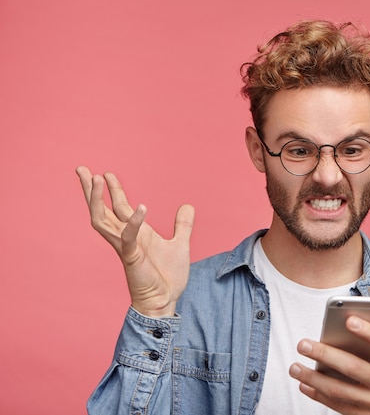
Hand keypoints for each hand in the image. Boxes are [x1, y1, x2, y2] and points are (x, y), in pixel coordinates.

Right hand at [76, 166, 194, 316]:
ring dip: (98, 200)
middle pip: (101, 210)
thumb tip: (188, 205)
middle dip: (91, 190)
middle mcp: (125, 238)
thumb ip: (183, 225)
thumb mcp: (181, 244)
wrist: (166, 300)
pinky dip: (133, 222)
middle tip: (81, 168)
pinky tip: (141, 207)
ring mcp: (126, 247)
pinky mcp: (132, 258)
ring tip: (98, 179)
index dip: (111, 190)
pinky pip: (128, 237)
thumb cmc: (168, 276)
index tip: (104, 172)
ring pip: (103, 220)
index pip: (117, 207)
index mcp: (134, 233)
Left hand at [289, 316, 369, 414]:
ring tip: (295, 367)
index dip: (369, 332)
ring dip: (313, 378)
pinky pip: (337, 405)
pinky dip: (318, 395)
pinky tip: (305, 385)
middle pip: (353, 367)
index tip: (349, 319)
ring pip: (339, 390)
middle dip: (325, 354)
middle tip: (303, 344)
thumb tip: (342, 329)